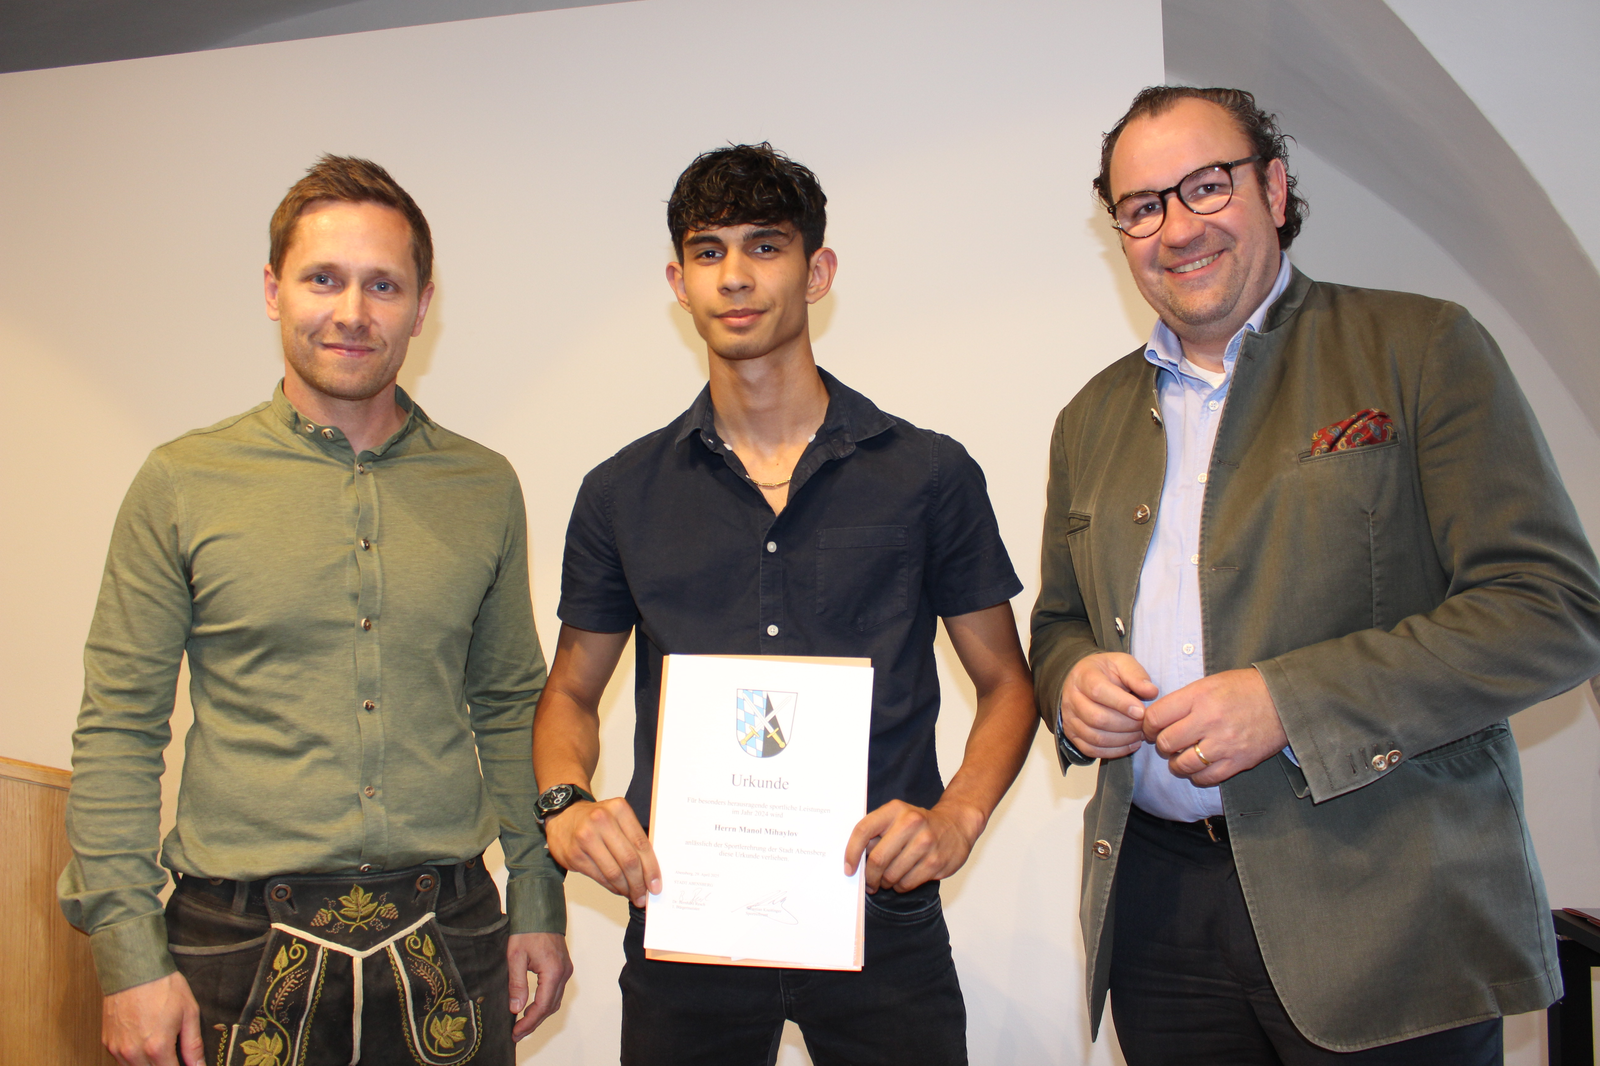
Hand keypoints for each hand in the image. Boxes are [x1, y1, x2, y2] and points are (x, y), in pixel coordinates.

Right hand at [102, 971, 202, 1065]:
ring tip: (160, 1049)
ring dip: (149, 1065)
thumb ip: (193, 1045)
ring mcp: (118, 1050)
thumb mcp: (189, 1013)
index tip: (187, 1065)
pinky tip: (144, 1045)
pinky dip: (134, 1059)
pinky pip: (121, 1061)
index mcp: (157, 1048)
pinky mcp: (107, 1043)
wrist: (134, 969)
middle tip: (174, 1056)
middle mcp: (134, 1053)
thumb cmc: (164, 987)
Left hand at [507, 932, 572, 1039]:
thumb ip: (517, 983)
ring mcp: (566, 970)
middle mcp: (564, 972)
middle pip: (551, 1007)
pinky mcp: (563, 967)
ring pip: (555, 1000)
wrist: (540, 910)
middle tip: (517, 1033)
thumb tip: (516, 1008)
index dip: (529, 1022)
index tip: (516, 1032)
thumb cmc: (527, 929)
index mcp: (553, 971)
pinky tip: (531, 1007)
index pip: (543, 1005)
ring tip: (522, 1024)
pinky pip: (556, 991)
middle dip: (534, 1022)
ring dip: (540, 1014)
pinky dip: (544, 1003)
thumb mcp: (515, 956)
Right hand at [543, 796, 660, 906]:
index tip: (656, 884)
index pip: (641, 844)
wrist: (563, 816)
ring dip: (626, 888)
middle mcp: (602, 820)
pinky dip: (612, 887)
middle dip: (639, 883)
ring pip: (614, 872)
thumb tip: (650, 869)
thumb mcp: (617, 818)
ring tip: (632, 894)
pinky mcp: (575, 855)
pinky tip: (618, 889)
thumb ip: (633, 837)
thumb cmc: (594, 819)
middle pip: (629, 860)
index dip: (651, 868)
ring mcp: (586, 838)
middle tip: (644, 895)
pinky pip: (599, 877)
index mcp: (619, 809)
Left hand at [844, 799, 984, 893]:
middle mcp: (910, 823)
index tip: (849, 868)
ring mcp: (925, 843)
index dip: (851, 853)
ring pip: (891, 875)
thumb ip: (876, 833)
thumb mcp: (897, 817)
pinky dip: (901, 886)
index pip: (863, 831)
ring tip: (889, 878)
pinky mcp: (935, 862)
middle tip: (869, 882)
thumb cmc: (920, 824)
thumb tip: (855, 859)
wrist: (956, 824)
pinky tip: (905, 878)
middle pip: (877, 859)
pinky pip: (907, 884)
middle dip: (869, 877)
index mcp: (894, 810)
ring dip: (886, 882)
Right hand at [1059, 653, 1158, 758]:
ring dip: (1122, 740)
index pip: (1098, 691)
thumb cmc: (1107, 672)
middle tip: (1145, 725)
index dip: (1121, 703)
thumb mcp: (1122, 663)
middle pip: (1096, 718)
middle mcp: (1072, 698)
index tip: (1141, 711)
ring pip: (1095, 737)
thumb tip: (1151, 692)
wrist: (1085, 681)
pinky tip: (1131, 744)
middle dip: (1126, 725)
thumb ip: (1136, 675)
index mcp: (1083, 676)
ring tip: (1140, 735)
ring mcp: (1069, 718)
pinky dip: (1114, 751)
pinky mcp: (1072, 734)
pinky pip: (1091, 750)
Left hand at [1142, 667, 1286, 785]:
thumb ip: (1184, 700)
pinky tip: (1198, 768)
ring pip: (1183, 764)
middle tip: (1166, 744)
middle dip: (1161, 745)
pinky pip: (1206, 777)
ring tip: (1180, 758)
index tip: (1149, 729)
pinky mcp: (1238, 762)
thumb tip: (1157, 717)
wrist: (1283, 701)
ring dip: (1176, 764)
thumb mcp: (1210, 683)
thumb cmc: (1244, 689)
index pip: (1157, 717)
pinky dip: (1197, 776)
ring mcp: (1224, 743)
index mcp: (1199, 697)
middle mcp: (1209, 720)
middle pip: (1167, 742)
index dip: (1147, 726)